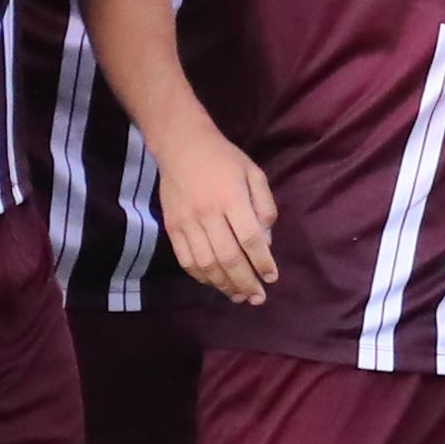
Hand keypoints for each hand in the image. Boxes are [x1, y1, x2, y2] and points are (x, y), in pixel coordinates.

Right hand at [155, 129, 277, 304]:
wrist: (181, 146)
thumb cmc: (224, 159)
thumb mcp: (254, 173)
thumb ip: (264, 207)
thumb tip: (265, 242)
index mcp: (232, 198)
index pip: (250, 239)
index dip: (262, 263)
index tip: (272, 278)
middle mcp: (208, 213)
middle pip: (229, 257)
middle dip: (245, 282)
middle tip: (258, 297)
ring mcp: (187, 222)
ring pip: (207, 264)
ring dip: (224, 285)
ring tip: (239, 296)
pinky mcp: (172, 228)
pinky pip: (186, 260)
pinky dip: (201, 276)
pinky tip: (214, 283)